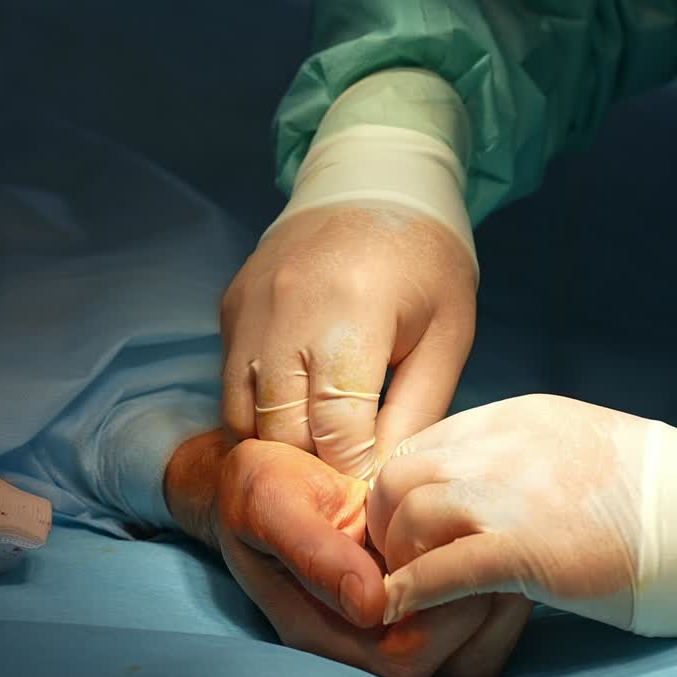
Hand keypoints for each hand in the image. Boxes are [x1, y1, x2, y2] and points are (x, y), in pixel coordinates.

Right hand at [166, 431, 528, 676]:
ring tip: (500, 541)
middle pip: (454, 665)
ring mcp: (397, 620)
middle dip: (486, 608)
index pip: (407, 658)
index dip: (445, 615)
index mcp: (326, 629)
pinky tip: (489, 537)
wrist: (261, 471)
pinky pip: (477, 618)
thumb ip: (313, 553)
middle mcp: (365, 640)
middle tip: (496, 544)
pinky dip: (496, 583)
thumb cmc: (257, 487)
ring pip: (475, 650)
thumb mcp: (271, 504)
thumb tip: (372, 606)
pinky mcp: (421, 595)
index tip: (457, 551)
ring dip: (499, 599)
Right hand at [220, 203, 476, 480]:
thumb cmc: (426, 263)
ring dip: (279, 446)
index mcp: (351, 314)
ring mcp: (249, 309)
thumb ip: (416, 411)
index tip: (375, 494)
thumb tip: (384, 482)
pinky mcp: (230, 307)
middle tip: (348, 484)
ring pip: (242, 416)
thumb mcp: (446, 335)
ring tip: (319, 456)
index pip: (336, 430)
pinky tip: (295, 416)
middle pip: (281, 430)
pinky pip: (231, 383)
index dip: (355, 473)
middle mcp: (286, 310)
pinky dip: (258, 412)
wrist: (374, 183)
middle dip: (315, 468)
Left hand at [376, 396, 676, 676]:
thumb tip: (479, 489)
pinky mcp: (530, 549)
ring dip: (398, 558)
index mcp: (518, 417)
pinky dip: (412, 590)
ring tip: (412, 590)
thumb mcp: (580, 450)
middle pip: (399, 475)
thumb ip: (523, 461)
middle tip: (401, 564)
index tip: (405, 530)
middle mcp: (504, 444)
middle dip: (385, 524)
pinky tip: (402, 610)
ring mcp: (515, 493)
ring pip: (407, 514)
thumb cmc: (667, 498)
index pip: (422, 444)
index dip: (402, 492)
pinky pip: (442, 567)